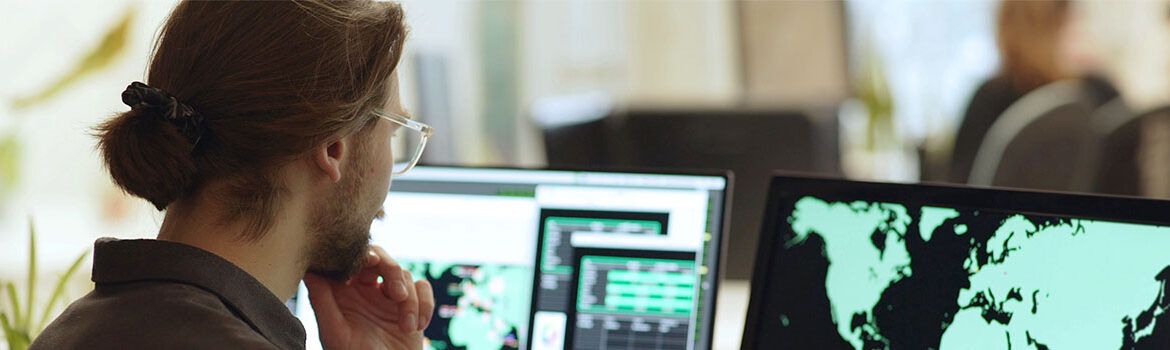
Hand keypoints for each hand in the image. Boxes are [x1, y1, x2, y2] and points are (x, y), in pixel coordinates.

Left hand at [305, 246, 434, 349]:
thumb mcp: (334, 332)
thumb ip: (322, 301)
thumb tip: (310, 270)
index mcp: (344, 292)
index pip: (352, 260)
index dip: (362, 255)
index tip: (370, 263)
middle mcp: (366, 290)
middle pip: (381, 259)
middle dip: (393, 272)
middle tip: (397, 293)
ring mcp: (389, 297)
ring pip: (405, 275)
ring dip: (410, 301)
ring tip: (407, 327)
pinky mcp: (412, 304)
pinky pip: (423, 287)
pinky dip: (425, 305)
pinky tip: (417, 326)